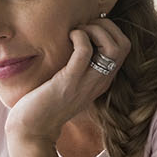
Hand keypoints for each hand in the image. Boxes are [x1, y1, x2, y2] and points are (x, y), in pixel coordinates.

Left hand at [5, 17, 130, 145]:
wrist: (32, 130)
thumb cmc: (44, 103)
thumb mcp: (69, 83)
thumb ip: (78, 68)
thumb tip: (75, 42)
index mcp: (102, 80)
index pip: (124, 48)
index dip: (110, 30)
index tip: (88, 27)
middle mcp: (100, 81)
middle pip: (124, 45)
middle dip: (106, 26)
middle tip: (84, 27)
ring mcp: (86, 82)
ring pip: (113, 48)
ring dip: (96, 30)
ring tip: (77, 31)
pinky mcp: (69, 82)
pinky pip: (84, 52)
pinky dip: (79, 37)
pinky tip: (67, 37)